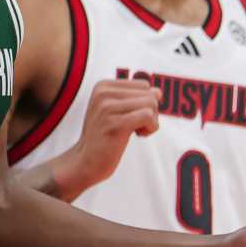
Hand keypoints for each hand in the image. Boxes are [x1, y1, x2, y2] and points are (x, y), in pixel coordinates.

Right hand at [55, 79, 159, 197]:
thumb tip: (159, 92)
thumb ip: (137, 97)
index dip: (145, 102)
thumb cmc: (106, 135)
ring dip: (151, 121)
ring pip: (151, 104)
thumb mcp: (117, 109)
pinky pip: (148, 116)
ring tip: (136, 131)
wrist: (87, 160)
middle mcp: (103, 93)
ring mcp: (107, 108)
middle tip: (135, 126)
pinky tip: (138, 135)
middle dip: (151, 112)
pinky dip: (151, 128)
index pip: (144, 85)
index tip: (131, 116)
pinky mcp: (115, 123)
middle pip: (150, 94)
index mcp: (103, 86)